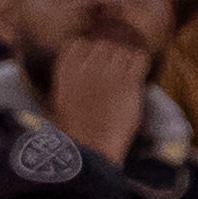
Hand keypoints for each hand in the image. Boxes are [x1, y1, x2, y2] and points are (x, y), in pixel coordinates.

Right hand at [44, 32, 152, 164]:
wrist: (91, 155)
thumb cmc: (72, 136)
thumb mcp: (57, 105)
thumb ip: (66, 82)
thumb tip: (75, 72)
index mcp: (66, 71)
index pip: (79, 43)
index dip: (88, 50)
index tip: (92, 63)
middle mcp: (88, 67)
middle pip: (104, 43)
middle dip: (109, 55)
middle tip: (113, 72)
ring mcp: (110, 73)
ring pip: (124, 49)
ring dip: (126, 60)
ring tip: (125, 75)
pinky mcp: (130, 82)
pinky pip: (140, 58)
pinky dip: (140, 63)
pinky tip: (137, 75)